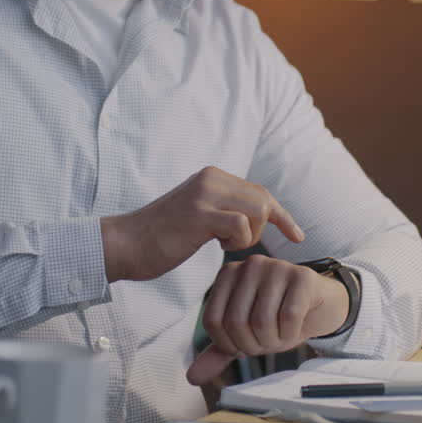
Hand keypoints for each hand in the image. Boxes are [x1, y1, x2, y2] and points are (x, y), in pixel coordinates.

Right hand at [100, 166, 303, 282]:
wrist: (124, 243)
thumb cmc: (161, 237)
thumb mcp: (198, 214)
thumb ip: (224, 210)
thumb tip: (256, 216)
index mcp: (212, 177)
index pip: (260, 191)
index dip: (282, 215)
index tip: (297, 235)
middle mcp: (211, 178)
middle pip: (264, 199)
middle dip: (267, 228)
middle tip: (242, 245)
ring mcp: (205, 195)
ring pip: (258, 210)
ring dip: (250, 236)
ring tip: (224, 244)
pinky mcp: (199, 215)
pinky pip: (241, 226)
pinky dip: (238, 242)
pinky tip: (217, 245)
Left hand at [186, 254, 349, 385]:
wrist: (318, 307)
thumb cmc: (277, 317)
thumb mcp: (246, 335)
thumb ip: (220, 351)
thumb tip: (192, 377)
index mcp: (228, 274)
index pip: (213, 321)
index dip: (229, 345)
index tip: (244, 344)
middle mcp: (250, 264)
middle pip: (236, 322)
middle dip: (253, 345)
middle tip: (266, 343)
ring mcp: (277, 267)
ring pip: (262, 321)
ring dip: (273, 342)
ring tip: (280, 335)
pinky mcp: (302, 276)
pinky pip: (289, 317)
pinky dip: (291, 334)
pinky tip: (295, 328)